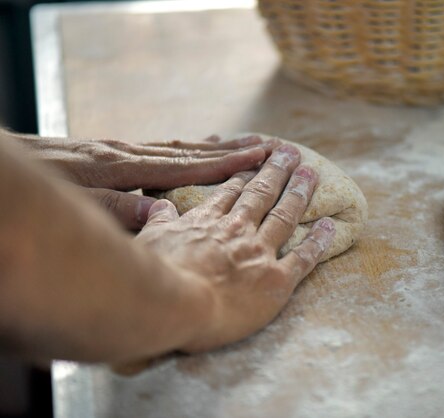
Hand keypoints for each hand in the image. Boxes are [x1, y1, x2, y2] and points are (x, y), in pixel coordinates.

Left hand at [16, 132, 278, 228]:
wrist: (1, 176)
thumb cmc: (35, 194)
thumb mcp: (69, 205)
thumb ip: (113, 208)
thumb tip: (160, 209)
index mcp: (122, 167)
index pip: (185, 165)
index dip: (225, 162)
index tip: (259, 156)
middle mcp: (125, 153)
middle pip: (187, 150)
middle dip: (230, 150)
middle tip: (266, 145)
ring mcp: (116, 150)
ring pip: (175, 146)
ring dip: (212, 147)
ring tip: (243, 143)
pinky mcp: (106, 152)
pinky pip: (156, 148)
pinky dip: (183, 148)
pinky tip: (193, 147)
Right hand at [135, 144, 335, 350]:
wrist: (175, 304)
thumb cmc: (156, 275)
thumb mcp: (149, 240)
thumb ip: (159, 221)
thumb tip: (160, 205)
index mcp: (207, 222)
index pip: (230, 193)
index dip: (245, 174)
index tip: (256, 159)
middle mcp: (238, 231)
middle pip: (262, 195)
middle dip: (277, 171)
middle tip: (291, 152)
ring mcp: (259, 253)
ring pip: (285, 215)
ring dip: (299, 192)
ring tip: (311, 173)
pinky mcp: (276, 280)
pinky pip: (304, 257)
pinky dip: (319, 241)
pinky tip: (330, 225)